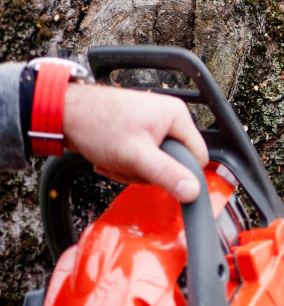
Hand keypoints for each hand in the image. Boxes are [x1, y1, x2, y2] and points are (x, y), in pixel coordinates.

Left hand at [62, 84, 208, 202]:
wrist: (64, 113)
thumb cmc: (97, 124)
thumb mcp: (136, 156)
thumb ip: (167, 174)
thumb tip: (194, 191)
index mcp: (177, 116)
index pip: (198, 156)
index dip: (180, 173)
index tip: (157, 175)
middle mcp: (169, 117)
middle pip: (174, 162)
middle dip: (148, 171)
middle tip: (128, 165)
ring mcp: (153, 123)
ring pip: (156, 163)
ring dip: (133, 169)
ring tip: (115, 159)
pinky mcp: (138, 130)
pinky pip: (142, 157)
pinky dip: (125, 163)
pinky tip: (110, 157)